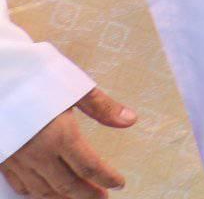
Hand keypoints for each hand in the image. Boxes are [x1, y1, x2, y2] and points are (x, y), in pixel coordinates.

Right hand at [0, 88, 133, 197]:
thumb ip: (102, 107)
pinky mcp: (2, 158)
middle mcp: (38, 154)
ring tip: (79, 198)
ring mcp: (17, 159)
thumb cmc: (34, 78)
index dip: (107, 178)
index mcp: (60, 136)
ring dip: (63, 198)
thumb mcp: (73, 87)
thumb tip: (130, 120)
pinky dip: (36, 193)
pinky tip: (45, 191)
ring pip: (42, 190)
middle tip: (102, 198)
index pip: (89, 167)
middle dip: (87, 195)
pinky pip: (20, 184)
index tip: (119, 183)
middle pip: (67, 185)